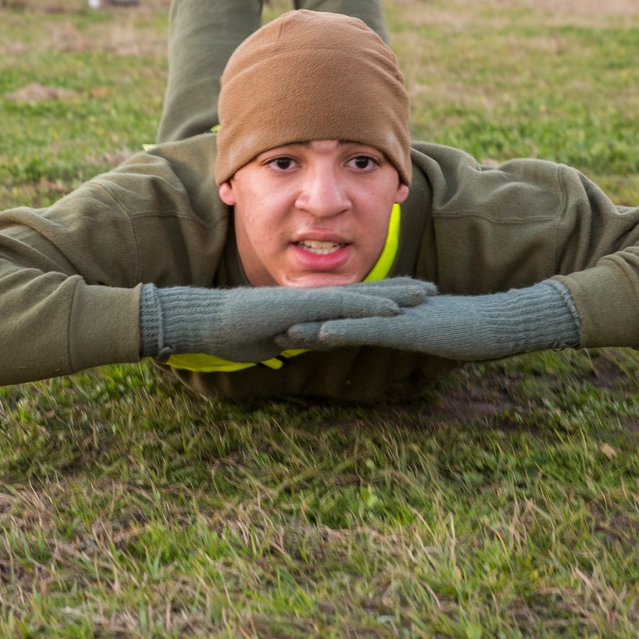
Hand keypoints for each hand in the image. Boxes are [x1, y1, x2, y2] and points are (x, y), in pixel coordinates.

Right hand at [141, 278, 436, 363]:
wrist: (206, 323)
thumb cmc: (233, 334)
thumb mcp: (273, 342)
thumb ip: (292, 340)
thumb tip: (300, 348)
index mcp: (312, 308)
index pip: (355, 302)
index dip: (382, 298)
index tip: (408, 299)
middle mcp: (316, 299)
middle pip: (367, 293)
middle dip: (401, 291)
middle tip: (432, 290)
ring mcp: (311, 299)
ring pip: (362, 295)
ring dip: (396, 295)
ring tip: (426, 295)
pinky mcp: (304, 306)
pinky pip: (343, 306)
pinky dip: (370, 306)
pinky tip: (394, 310)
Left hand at [280, 281, 580, 361]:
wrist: (502, 322)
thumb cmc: (473, 332)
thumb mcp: (434, 336)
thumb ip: (412, 335)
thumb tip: (398, 342)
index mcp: (392, 313)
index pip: (348, 317)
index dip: (318, 322)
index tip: (289, 329)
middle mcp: (389, 310)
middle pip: (338, 314)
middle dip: (305, 321)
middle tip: (270, 329)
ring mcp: (397, 316)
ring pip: (347, 319)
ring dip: (312, 326)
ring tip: (281, 333)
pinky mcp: (408, 326)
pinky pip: (369, 329)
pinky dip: (343, 330)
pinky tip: (320, 334)